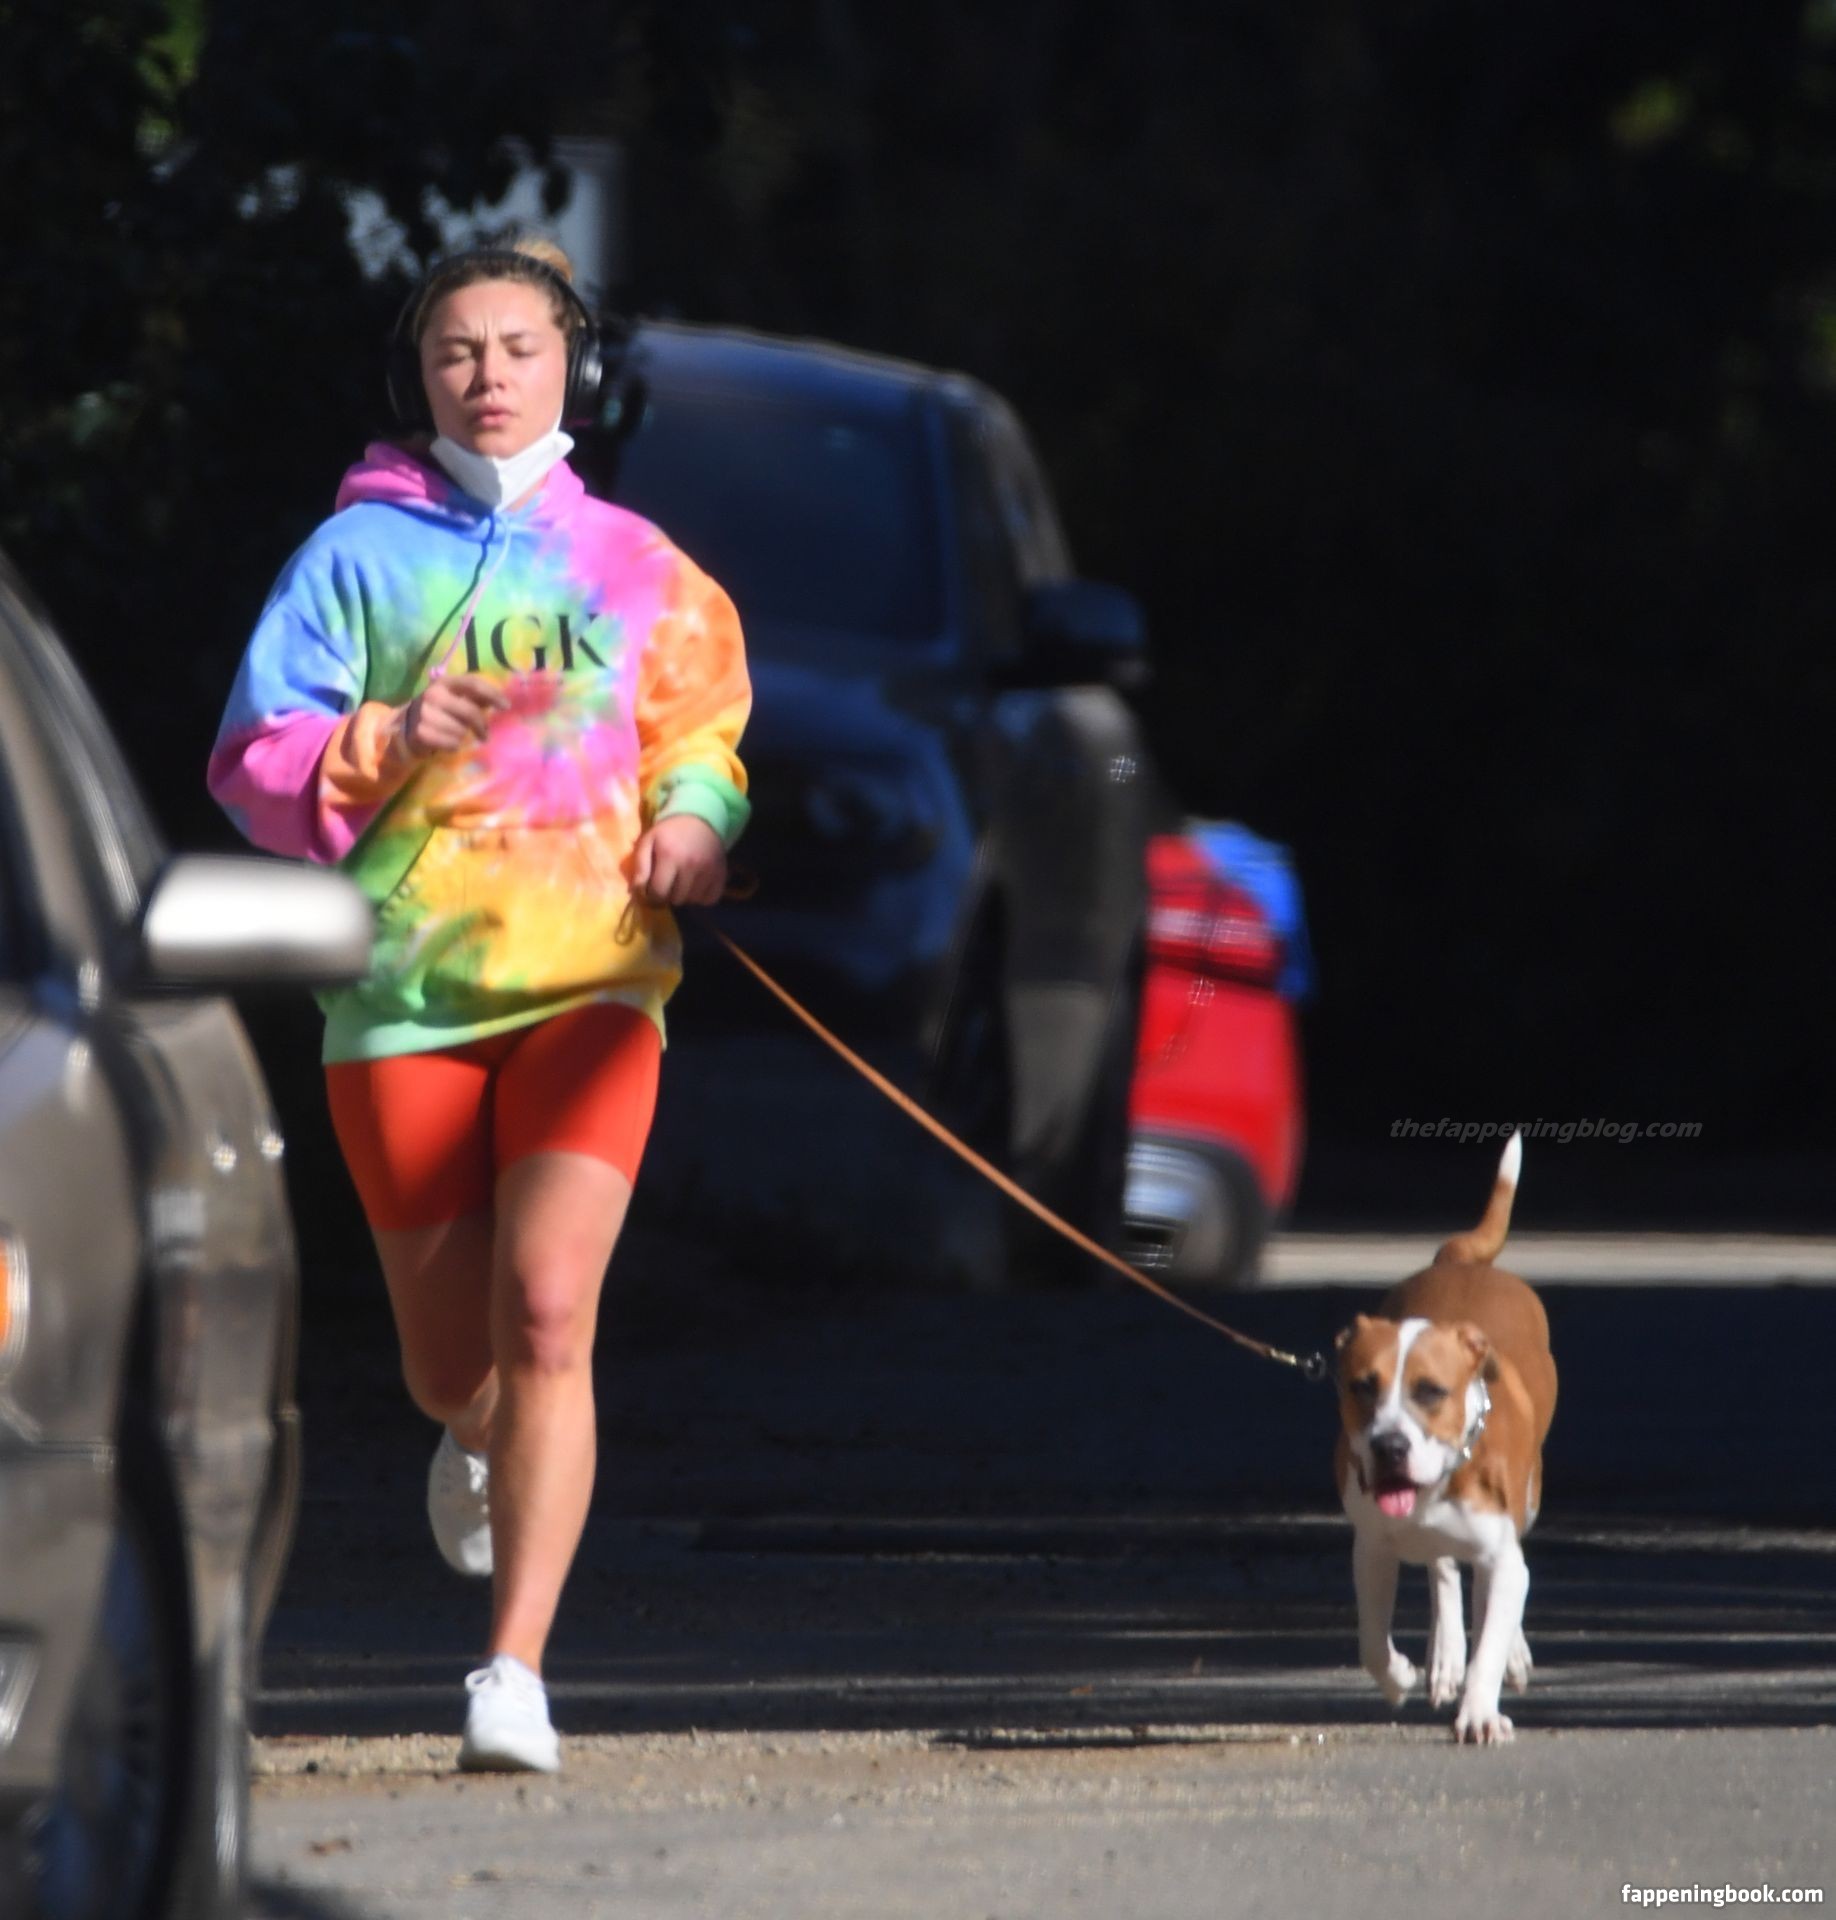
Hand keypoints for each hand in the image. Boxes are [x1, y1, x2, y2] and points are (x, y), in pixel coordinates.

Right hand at [396, 674, 510, 758]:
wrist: (407, 727)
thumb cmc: (440, 712)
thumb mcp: (454, 699)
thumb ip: (476, 697)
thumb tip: (502, 701)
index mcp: (445, 682)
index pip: (473, 684)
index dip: (492, 694)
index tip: (506, 707)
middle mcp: (433, 694)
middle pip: (470, 711)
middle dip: (481, 725)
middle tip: (484, 735)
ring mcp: (425, 713)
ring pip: (461, 730)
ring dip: (462, 736)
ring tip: (455, 734)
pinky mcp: (421, 732)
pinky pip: (451, 743)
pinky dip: (453, 746)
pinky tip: (446, 742)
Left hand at [631, 814, 726, 907]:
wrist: (699, 819)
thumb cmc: (669, 833)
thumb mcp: (648, 841)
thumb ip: (640, 866)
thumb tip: (637, 891)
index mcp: (669, 856)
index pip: (658, 893)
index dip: (652, 895)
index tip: (652, 888)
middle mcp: (691, 865)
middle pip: (676, 900)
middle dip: (669, 895)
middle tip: (668, 883)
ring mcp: (709, 871)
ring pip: (692, 901)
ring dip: (685, 896)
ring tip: (681, 882)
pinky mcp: (721, 875)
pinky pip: (709, 899)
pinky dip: (701, 897)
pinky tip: (695, 885)